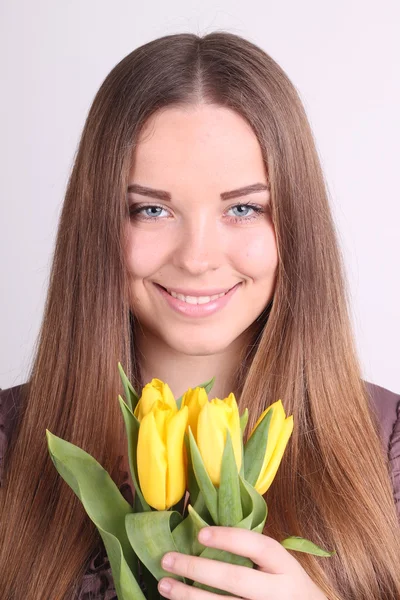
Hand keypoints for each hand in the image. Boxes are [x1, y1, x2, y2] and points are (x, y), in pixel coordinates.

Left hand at [158, 526, 326, 598]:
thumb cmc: (286, 584)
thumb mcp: (280, 565)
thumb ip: (254, 552)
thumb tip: (206, 533)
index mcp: (284, 566)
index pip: (258, 546)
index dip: (229, 538)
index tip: (200, 533)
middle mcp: (277, 592)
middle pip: (235, 578)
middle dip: (198, 568)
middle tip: (167, 559)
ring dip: (189, 596)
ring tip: (164, 584)